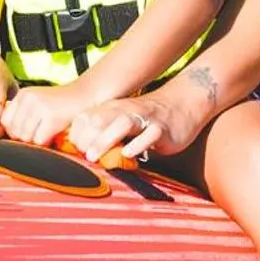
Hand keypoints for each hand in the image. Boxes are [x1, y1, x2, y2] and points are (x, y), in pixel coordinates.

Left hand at [0, 82, 94, 147]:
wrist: (87, 96)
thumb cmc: (62, 104)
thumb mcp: (38, 103)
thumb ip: (23, 114)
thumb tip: (9, 135)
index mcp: (23, 95)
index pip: (5, 121)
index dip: (15, 131)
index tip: (27, 132)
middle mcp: (28, 99)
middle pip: (15, 131)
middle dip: (26, 138)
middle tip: (39, 135)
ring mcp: (39, 107)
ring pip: (26, 137)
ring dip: (36, 141)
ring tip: (47, 135)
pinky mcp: (52, 116)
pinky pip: (40, 139)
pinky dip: (47, 142)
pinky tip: (54, 135)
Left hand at [68, 89, 204, 164]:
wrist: (183, 102)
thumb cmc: (147, 118)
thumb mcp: (122, 121)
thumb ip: (105, 134)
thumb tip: (82, 154)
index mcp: (111, 109)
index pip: (84, 119)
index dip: (76, 137)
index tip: (77, 153)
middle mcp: (125, 110)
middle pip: (98, 120)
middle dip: (85, 139)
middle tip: (83, 157)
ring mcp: (144, 118)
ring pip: (121, 124)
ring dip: (104, 140)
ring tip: (93, 157)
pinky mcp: (162, 128)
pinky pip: (149, 135)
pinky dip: (137, 145)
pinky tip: (128, 155)